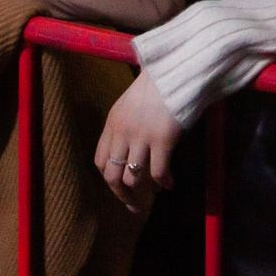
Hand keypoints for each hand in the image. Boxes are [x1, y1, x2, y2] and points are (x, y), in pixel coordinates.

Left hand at [94, 71, 179, 211]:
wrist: (176, 70)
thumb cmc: (157, 85)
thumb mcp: (131, 105)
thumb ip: (126, 127)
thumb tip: (130, 155)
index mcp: (112, 123)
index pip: (100, 160)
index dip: (109, 177)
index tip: (119, 187)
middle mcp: (122, 132)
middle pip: (112, 175)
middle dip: (121, 195)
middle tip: (133, 205)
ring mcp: (141, 136)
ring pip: (133, 177)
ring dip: (145, 189)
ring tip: (156, 190)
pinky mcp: (162, 139)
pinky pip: (159, 172)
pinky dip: (164, 182)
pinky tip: (171, 183)